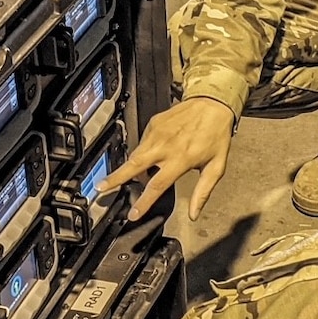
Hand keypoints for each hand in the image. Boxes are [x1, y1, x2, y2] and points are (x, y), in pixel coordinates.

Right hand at [105, 95, 234, 220]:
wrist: (212, 103)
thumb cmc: (216, 135)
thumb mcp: (216, 166)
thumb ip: (203, 192)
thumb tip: (194, 214)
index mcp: (180, 159)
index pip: (157, 185)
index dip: (144, 202)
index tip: (133, 213)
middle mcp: (165, 146)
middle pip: (134, 166)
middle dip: (115, 179)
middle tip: (101, 188)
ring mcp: (157, 133)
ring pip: (135, 155)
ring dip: (127, 168)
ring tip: (120, 179)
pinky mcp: (153, 123)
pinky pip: (142, 142)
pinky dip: (141, 153)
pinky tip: (148, 158)